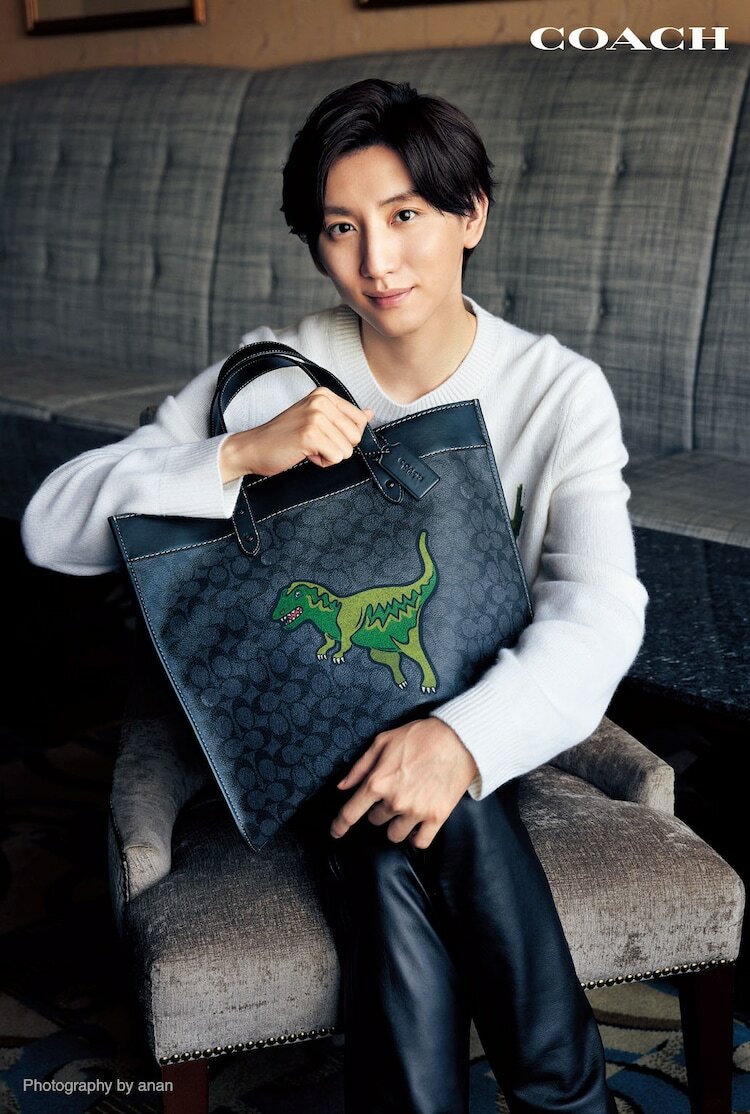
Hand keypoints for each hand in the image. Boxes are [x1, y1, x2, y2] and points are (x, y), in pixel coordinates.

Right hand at [219, 386, 374, 481]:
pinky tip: (305, 454)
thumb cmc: (283, 437)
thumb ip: (343, 416)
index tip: (322, 434)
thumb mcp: (316, 420)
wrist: (253, 448)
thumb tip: (369, 414)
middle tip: (314, 443)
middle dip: (338, 447)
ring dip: (329, 455)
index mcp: (324, 394)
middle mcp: (321, 401)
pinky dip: (322, 462)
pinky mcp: (310, 434)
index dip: (344, 436)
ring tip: (307, 448)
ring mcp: (315, 416)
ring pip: (347, 449)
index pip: (360, 420)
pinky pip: (336, 457)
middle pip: (356, 436)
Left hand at [330, 718, 478, 848]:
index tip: (335, 832)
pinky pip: (420, 842)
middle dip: (380, 808)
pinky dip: (416, 837)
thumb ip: (360, 767)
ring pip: (395, 835)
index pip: (350, 813)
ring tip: (407, 806)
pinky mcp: (437, 818)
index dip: (339, 825)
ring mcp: (416, 811)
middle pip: (376, 821)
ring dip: (397, 824)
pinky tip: (418, 825)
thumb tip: (342, 787)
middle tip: (394, 791)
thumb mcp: (383, 742)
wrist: (459, 739)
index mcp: (378, 782)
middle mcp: (395, 801)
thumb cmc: (419, 736)